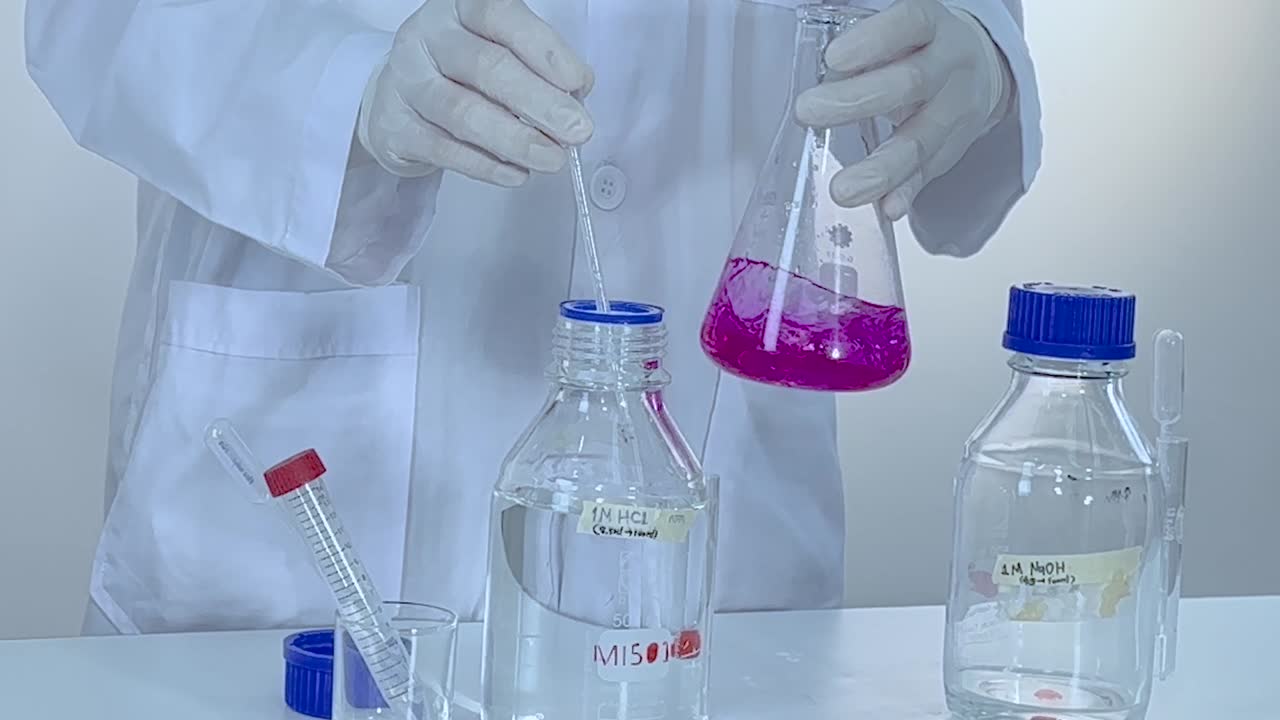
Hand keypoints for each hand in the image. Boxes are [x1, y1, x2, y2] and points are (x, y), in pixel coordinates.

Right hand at [357, 0, 594, 184]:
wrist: (397, 98)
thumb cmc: (460, 72)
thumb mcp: (498, 51)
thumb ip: (535, 67)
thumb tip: (575, 98)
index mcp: (460, 8)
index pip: (501, 18)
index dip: (544, 50)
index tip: (579, 83)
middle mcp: (429, 37)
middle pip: (487, 67)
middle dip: (540, 103)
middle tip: (577, 130)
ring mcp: (407, 81)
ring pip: (463, 113)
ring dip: (516, 140)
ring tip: (552, 159)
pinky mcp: (396, 126)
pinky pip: (444, 150)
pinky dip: (486, 166)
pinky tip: (517, 173)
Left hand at [795, 0, 1012, 218]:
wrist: (980, 69)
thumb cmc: (918, 49)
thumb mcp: (898, 35)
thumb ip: (862, 58)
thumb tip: (817, 87)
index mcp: (931, 27)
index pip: (909, 24)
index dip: (873, 39)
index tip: (833, 57)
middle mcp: (949, 65)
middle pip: (909, 83)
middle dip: (855, 101)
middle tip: (807, 112)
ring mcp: (954, 110)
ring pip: (920, 139)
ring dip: (881, 167)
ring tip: (843, 189)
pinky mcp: (952, 148)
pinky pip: (930, 173)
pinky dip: (906, 192)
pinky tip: (887, 207)